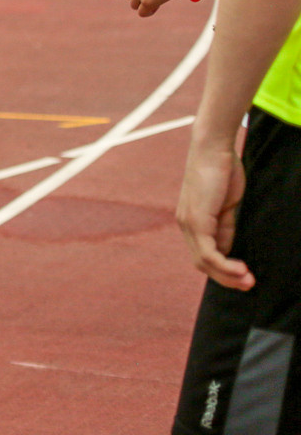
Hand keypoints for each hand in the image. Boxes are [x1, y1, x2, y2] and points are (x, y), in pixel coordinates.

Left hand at [179, 137, 252, 289]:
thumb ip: (224, 227)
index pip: (203, 255)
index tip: (245, 277)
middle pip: (201, 264)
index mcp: (191, 222)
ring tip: (249, 281)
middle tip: (250, 285)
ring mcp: (188, 223)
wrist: (212, 149)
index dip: (223, 270)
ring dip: (228, 276)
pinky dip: (225, 265)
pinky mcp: (196, 220)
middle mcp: (185, 225)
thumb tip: (227, 251)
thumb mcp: (226, 207)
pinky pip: (208, 252)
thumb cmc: (222, 173)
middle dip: (226, 278)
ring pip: (204, 262)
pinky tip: (242, 269)